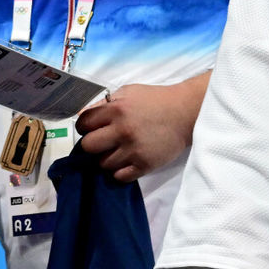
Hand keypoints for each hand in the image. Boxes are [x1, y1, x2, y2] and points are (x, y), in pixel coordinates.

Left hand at [76, 77, 204, 181]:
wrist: (186, 112)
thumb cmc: (156, 100)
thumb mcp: (129, 92)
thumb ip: (105, 103)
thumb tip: (83, 117)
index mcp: (117, 109)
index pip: (83, 124)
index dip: (85, 127)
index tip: (92, 129)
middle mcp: (122, 130)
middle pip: (88, 147)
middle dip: (94, 145)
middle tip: (105, 142)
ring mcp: (133, 149)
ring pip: (103, 164)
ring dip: (109, 159)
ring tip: (121, 151)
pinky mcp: (145, 164)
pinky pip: (120, 177)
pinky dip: (121, 171)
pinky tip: (128, 161)